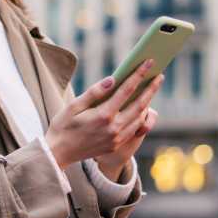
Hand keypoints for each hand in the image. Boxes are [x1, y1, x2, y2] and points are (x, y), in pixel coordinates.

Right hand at [46, 58, 164, 168]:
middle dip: (151, 88)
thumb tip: (112, 79)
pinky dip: (140, 117)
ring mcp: (116, 139)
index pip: (126, 90)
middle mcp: (113, 128)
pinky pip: (134, 129)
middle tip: (160, 75)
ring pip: (139, 118)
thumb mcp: (73, 106)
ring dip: (148, 102)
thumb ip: (94, 92)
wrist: (58, 155)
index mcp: (103, 115)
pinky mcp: (116, 145)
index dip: (139, 75)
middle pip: (140, 105)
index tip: (148, 62)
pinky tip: (141, 107)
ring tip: (152, 89)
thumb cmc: (63, 126)